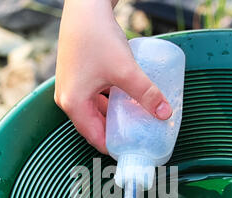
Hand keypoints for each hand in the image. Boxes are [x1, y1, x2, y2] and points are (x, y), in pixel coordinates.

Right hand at [55, 0, 171, 153]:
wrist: (85, 5)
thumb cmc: (97, 36)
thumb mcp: (125, 70)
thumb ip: (146, 93)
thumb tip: (164, 113)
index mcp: (73, 104)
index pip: (95, 138)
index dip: (115, 146)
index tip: (133, 150)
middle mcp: (67, 99)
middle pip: (95, 127)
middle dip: (116, 132)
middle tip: (137, 136)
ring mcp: (71, 88)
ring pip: (95, 112)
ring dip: (114, 117)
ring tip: (135, 120)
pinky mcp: (77, 77)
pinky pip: (94, 99)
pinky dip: (109, 103)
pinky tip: (125, 100)